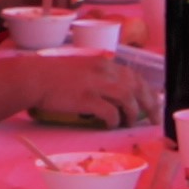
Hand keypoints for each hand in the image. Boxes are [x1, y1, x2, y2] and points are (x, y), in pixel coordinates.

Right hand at [17, 49, 158, 129]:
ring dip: (133, 113)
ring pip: (128, 98)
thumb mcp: (81, 68)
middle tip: (155, 119)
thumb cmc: (53, 74)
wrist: (33, 77)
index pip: (134, 76)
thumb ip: (99, 76)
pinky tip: (111, 125)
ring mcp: (95, 84)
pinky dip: (114, 120)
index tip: (152, 103)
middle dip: (150, 104)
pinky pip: (110, 112)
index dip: (147, 91)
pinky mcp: (86, 98)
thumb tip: (114, 94)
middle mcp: (104, 71)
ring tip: (130, 123)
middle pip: (137, 86)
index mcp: (104, 63)